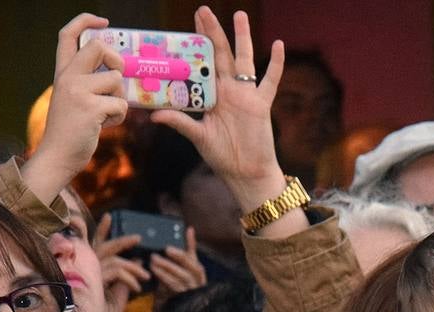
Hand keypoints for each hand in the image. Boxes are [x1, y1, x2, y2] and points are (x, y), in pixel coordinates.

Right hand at [23, 14, 126, 205]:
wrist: (57, 156)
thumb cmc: (72, 131)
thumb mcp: (75, 100)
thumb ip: (89, 83)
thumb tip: (118, 71)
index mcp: (62, 73)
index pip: (67, 35)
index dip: (85, 21)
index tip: (104, 21)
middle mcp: (67, 77)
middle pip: (99, 47)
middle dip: (117, 60)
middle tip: (117, 79)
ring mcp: (77, 90)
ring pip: (116, 80)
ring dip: (119, 99)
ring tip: (105, 114)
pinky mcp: (90, 107)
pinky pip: (120, 104)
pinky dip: (119, 116)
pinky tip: (103, 125)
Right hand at [94, 212, 149, 311]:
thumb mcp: (119, 293)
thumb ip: (125, 277)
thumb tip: (136, 260)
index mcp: (90, 268)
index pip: (95, 244)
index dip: (101, 230)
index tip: (109, 216)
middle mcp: (86, 267)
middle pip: (105, 246)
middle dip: (123, 240)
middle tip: (139, 237)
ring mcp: (87, 272)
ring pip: (114, 259)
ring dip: (134, 267)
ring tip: (147, 276)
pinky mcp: (93, 279)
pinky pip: (117, 271)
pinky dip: (130, 278)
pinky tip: (137, 288)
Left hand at [151, 7, 293, 223]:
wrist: (246, 173)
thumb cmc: (223, 156)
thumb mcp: (198, 137)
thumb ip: (180, 122)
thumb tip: (155, 114)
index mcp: (212, 96)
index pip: (202, 64)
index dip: (197, 44)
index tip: (190, 24)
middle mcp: (228, 91)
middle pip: (220, 55)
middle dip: (213, 32)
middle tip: (203, 10)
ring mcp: (246, 96)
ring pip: (244, 60)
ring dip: (242, 38)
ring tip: (239, 15)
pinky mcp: (261, 105)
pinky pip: (270, 81)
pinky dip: (276, 64)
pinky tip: (278, 45)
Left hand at [151, 226, 206, 308]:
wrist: (183, 301)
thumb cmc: (186, 275)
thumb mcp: (189, 261)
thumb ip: (189, 246)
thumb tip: (190, 229)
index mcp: (199, 273)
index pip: (193, 264)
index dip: (181, 256)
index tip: (167, 248)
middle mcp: (196, 284)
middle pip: (184, 274)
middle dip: (168, 264)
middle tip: (154, 256)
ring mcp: (188, 293)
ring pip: (176, 283)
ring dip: (163, 273)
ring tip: (152, 264)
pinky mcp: (178, 300)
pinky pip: (170, 292)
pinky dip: (162, 283)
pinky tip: (154, 275)